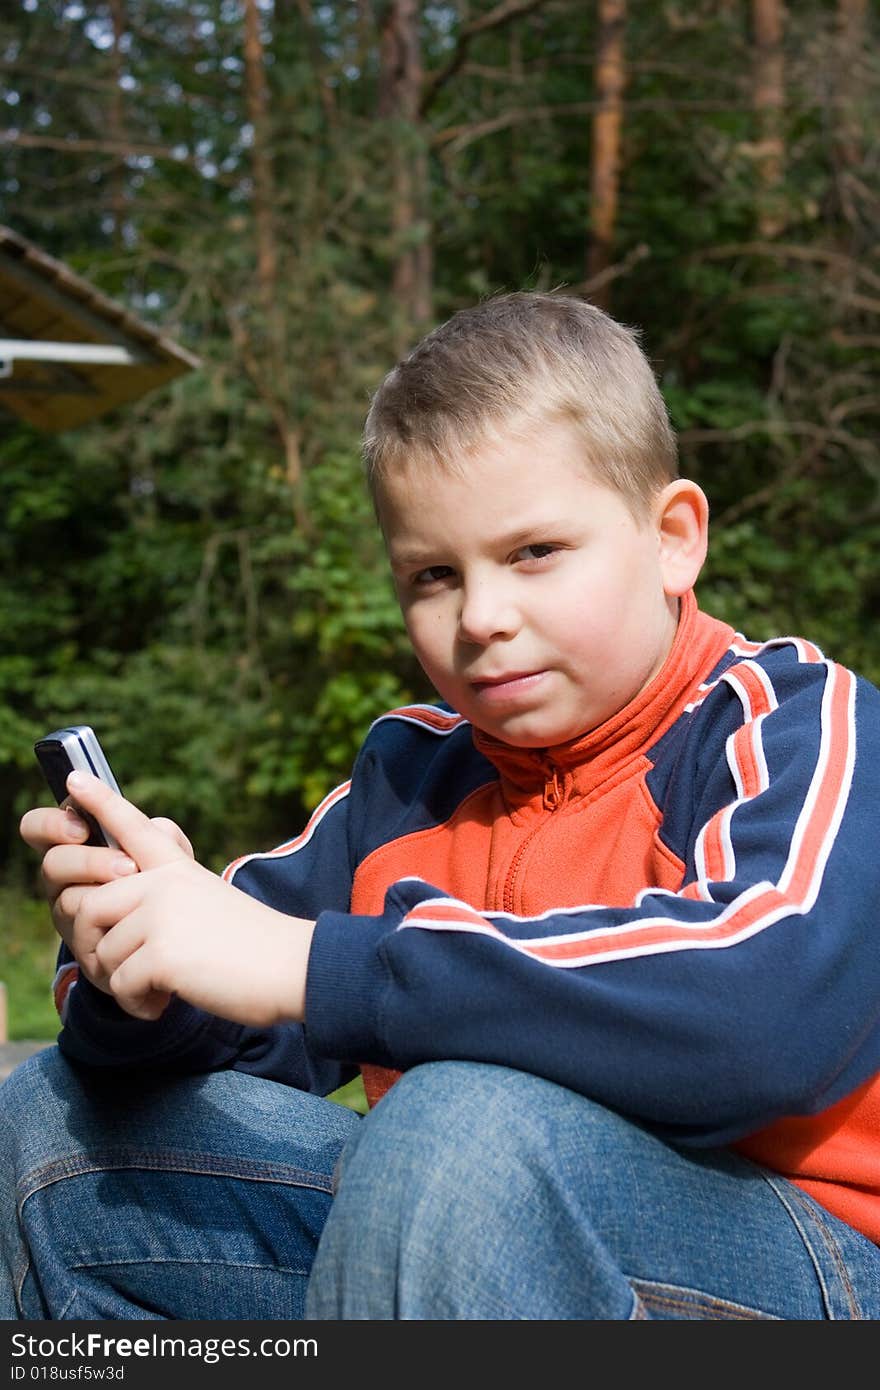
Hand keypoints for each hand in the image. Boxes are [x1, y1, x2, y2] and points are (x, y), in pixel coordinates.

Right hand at [20, 788, 193, 993]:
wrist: (176, 931)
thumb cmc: (164, 879)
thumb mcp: (167, 851)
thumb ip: (161, 834)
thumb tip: (154, 825)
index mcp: (73, 845)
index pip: (37, 828)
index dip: (51, 824)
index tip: (83, 829)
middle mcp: (63, 878)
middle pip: (52, 863)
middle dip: (89, 862)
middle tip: (127, 867)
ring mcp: (69, 913)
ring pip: (68, 899)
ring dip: (107, 893)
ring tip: (142, 892)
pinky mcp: (82, 944)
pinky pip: (85, 931)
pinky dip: (114, 922)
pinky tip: (137, 919)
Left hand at [22, 773, 313, 1025]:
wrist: (292, 968)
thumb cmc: (254, 947)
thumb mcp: (209, 904)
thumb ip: (166, 900)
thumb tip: (117, 923)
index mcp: (178, 869)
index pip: (133, 827)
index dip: (101, 802)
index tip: (74, 776)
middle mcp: (164, 884)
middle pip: (88, 907)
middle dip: (96, 949)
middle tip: (125, 974)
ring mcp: (161, 915)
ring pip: (102, 953)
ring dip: (122, 984)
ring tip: (158, 991)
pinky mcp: (161, 952)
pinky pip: (119, 985)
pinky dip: (136, 1005)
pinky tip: (163, 1004)